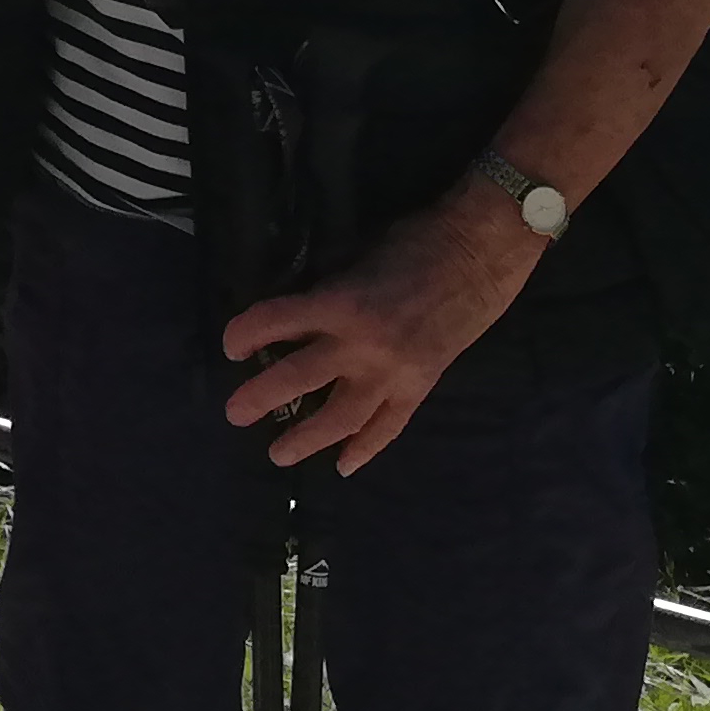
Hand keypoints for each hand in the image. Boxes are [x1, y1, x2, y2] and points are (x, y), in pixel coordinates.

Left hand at [217, 192, 541, 471]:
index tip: (231, 348)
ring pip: (342, 419)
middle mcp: (362, 346)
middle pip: (300, 379)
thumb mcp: (354, 259)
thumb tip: (289, 320)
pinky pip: (388, 428)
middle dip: (261, 398)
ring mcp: (393, 374)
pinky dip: (365, 449)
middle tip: (234, 414)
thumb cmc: (412, 244)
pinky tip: (343, 466)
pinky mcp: (420, 388)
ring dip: (306, 439)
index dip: (245, 334)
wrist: (478, 256)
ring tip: (278, 454)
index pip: (276, 323)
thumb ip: (322, 293)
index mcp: (340, 303)